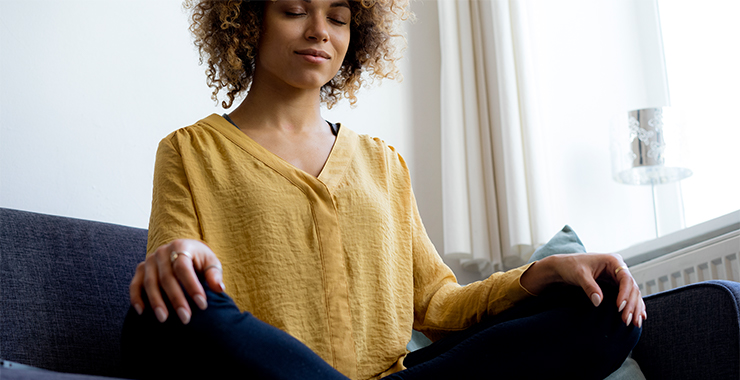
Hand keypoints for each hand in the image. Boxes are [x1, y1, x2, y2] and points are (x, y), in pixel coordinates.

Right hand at [129, 239, 224, 324]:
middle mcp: (162, 252)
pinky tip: (142, 312)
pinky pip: (135, 285)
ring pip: (150, 283)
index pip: (184, 268)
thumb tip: (218, 288)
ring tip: (164, 319)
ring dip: (156, 302)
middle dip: (176, 299)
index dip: (192, 287)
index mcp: (181, 246)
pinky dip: (136, 298)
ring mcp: (149, 261)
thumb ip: (214, 274)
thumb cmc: (199, 260)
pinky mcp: (140, 270)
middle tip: (185, 318)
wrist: (183, 251)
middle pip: (167, 277)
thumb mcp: (210, 263)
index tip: (202, 305)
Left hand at [521, 253, 645, 326]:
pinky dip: (633, 305)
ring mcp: (618, 277)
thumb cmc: (570, 266)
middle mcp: (618, 268)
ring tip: (635, 323)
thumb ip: (589, 286)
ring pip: (632, 293)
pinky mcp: (615, 285)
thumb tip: (598, 301)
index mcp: (612, 260)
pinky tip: (639, 316)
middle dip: (631, 305)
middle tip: (628, 320)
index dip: (625, 294)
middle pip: (632, 287)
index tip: (619, 307)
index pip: (625, 278)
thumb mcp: (579, 275)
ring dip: (634, 308)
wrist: (563, 267)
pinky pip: (628, 296)